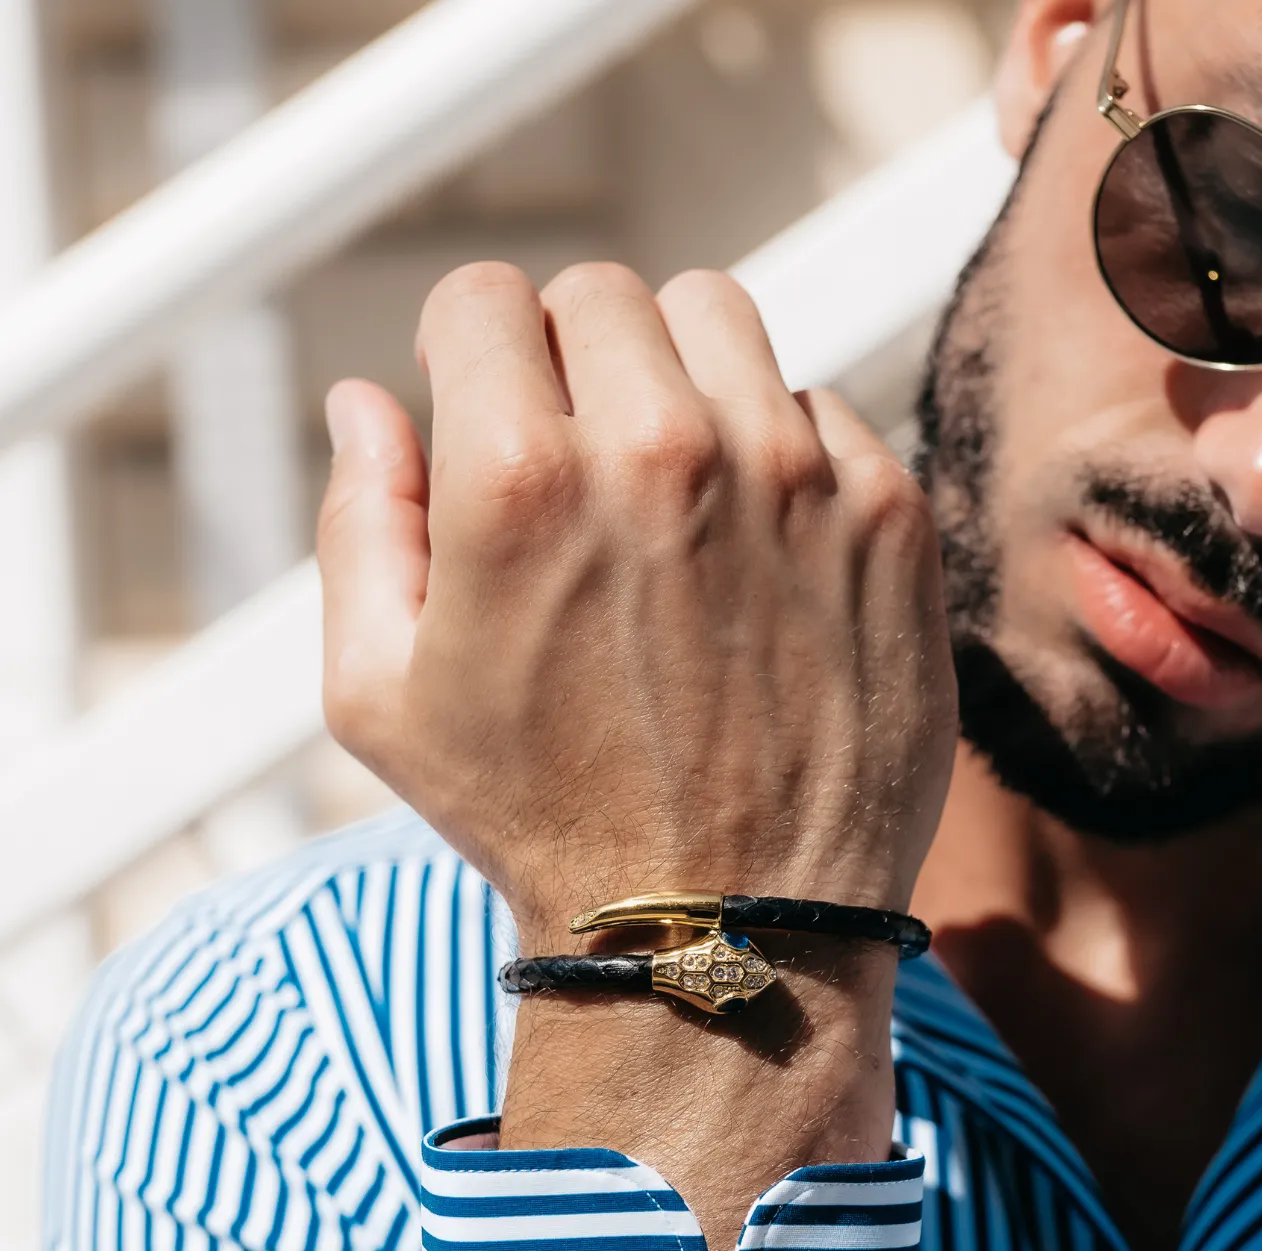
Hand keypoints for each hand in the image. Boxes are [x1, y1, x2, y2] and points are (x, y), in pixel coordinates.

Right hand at [317, 261, 956, 949]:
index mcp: (520, 476)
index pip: (485, 299)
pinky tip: (764, 552)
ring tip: (677, 488)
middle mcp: (667, 450)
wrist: (728, 932)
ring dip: (684, 379)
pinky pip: (825, 410)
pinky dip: (787, 455)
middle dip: (574, 360)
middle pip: (606, 298)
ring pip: (724, 325)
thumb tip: (364, 402)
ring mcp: (796, 478)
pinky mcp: (891, 521)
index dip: (471, 354)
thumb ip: (360, 526)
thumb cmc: (544, 827)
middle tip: (583, 460)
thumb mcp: (383, 702)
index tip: (492, 410)